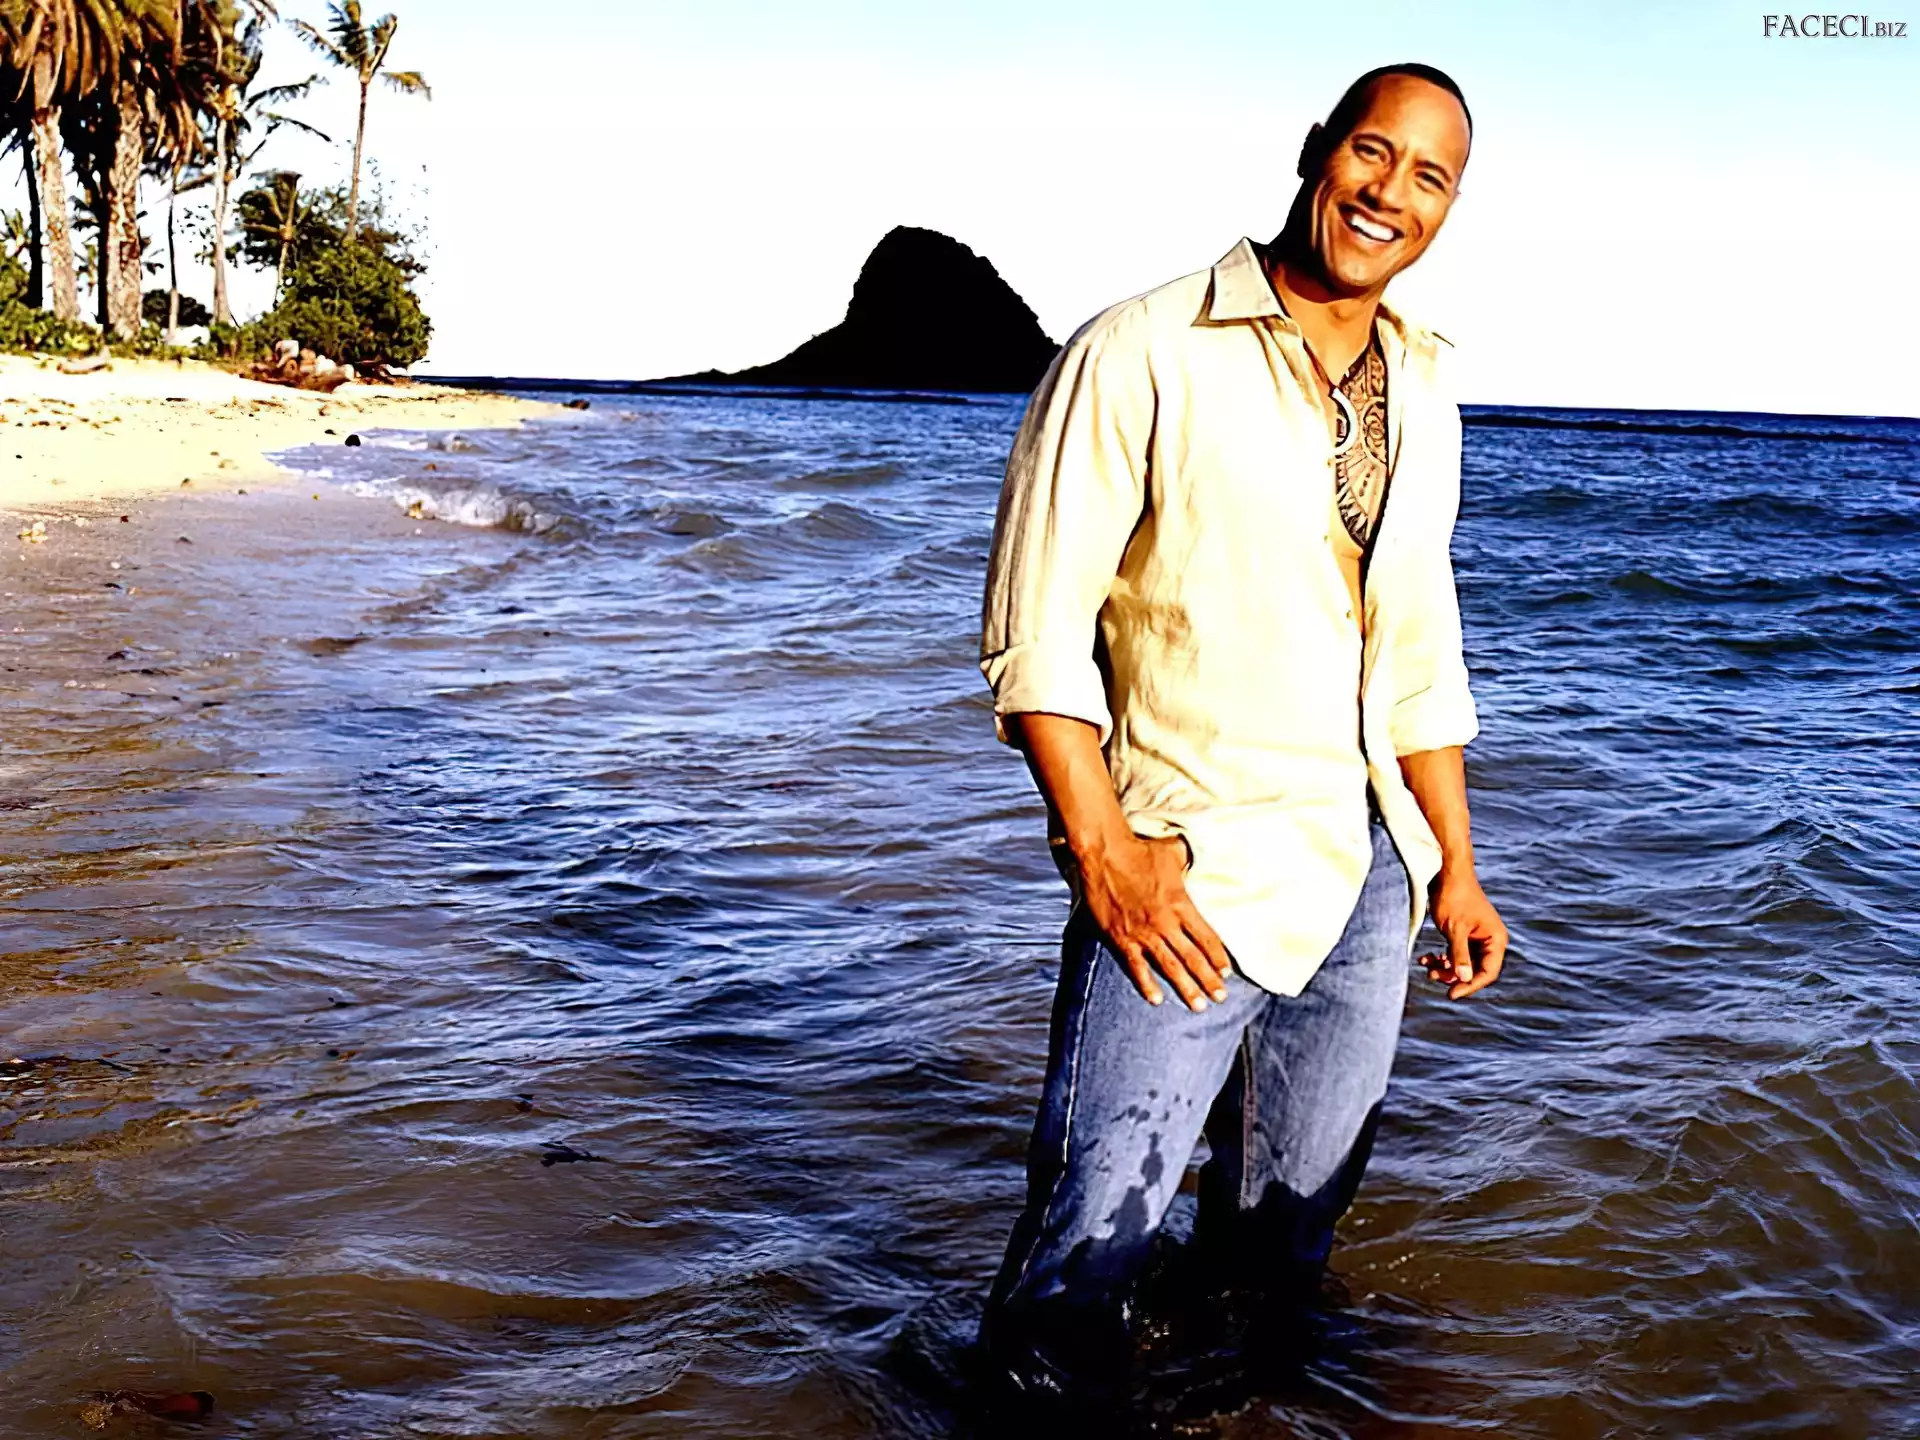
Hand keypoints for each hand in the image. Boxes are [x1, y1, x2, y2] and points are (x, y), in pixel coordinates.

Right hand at [1080, 833, 1232, 1011]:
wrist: (1105, 854)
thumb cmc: (1140, 851)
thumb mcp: (1172, 853)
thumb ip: (1188, 861)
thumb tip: (1197, 858)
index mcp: (1181, 904)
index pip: (1207, 937)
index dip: (1217, 957)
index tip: (1226, 972)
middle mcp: (1166, 923)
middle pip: (1193, 957)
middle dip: (1209, 980)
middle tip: (1220, 998)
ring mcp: (1144, 934)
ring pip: (1170, 967)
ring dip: (1185, 988)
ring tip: (1198, 1005)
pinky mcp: (1122, 939)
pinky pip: (1137, 967)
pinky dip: (1146, 985)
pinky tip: (1156, 1000)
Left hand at [1422, 868, 1508, 999]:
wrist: (1445, 872)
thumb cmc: (1454, 896)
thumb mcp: (1455, 928)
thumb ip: (1459, 955)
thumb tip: (1464, 979)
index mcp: (1496, 939)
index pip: (1488, 972)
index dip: (1470, 986)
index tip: (1451, 994)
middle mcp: (1490, 940)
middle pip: (1475, 970)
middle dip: (1453, 976)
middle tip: (1432, 976)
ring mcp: (1477, 937)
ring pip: (1463, 963)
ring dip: (1445, 968)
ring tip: (1427, 965)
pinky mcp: (1464, 934)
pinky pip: (1455, 954)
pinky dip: (1442, 958)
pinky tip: (1427, 958)